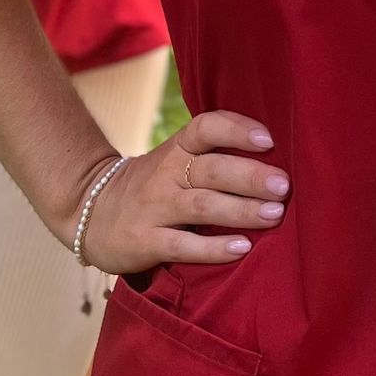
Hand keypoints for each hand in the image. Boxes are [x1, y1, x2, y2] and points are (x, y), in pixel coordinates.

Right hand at [73, 111, 289, 271]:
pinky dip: (213, 248)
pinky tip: (242, 248)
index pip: (206, 127)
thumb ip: (213, 156)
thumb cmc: (153, 186)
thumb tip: (274, 159)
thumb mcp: (175, 161)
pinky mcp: (145, 242)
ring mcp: (154, 207)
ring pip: (202, 206)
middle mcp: (166, 173)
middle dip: (250, 176)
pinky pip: (182, 244)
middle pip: (212, 169)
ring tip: (274, 214)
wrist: (91, 211)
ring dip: (240, 210)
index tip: (269, 140)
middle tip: (284, 186)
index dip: (237, 130)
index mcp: (176, 148)